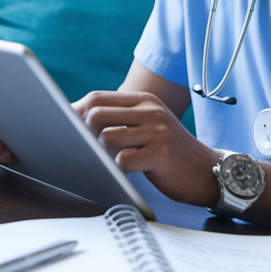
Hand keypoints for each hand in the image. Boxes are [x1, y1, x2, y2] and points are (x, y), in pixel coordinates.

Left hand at [73, 91, 221, 206]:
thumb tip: (75, 119)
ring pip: (106, 138)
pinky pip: (123, 161)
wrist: (207, 171)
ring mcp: (157, 131)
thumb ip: (120, 119)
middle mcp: (150, 111)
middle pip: (96, 115)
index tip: (63, 127)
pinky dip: (117, 170)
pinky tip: (125, 174)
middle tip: (85, 151)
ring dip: (101, 155)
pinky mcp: (161, 153)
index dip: (75, 112)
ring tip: (110, 164)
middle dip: (83, 135)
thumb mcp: (148, 126)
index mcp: (143, 101)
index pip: (97, 98)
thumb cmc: (168, 152)